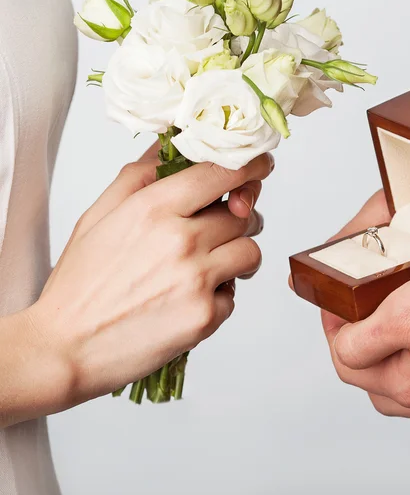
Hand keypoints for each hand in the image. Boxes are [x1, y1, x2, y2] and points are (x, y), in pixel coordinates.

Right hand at [23, 151, 272, 416]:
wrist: (64, 350)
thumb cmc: (79, 284)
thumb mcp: (99, 217)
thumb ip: (139, 176)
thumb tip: (169, 145)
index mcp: (153, 208)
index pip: (220, 173)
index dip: (249, 165)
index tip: (261, 163)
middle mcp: (180, 240)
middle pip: (243, 214)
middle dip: (240, 218)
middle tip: (222, 228)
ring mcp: (196, 280)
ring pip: (250, 252)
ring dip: (237, 256)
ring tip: (211, 266)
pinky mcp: (205, 316)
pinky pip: (235, 295)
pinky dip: (220, 295)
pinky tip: (190, 299)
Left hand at [323, 245, 409, 419]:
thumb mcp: (407, 311)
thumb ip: (364, 339)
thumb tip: (341, 348)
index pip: (347, 364)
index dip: (333, 330)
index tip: (334, 305)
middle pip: (375, 381)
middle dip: (358, 349)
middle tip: (356, 317)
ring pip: (408, 383)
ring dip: (390, 358)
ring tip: (389, 326)